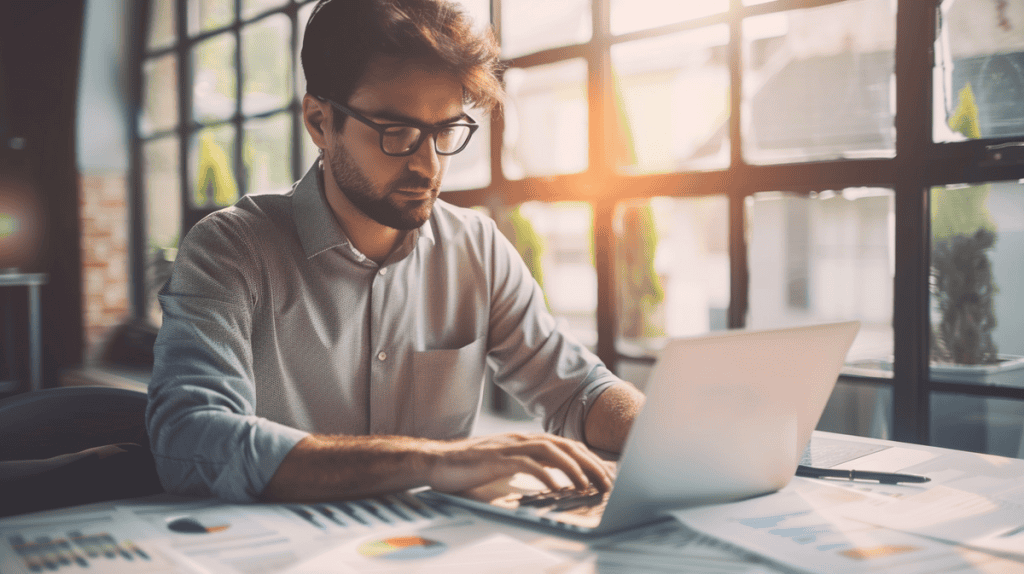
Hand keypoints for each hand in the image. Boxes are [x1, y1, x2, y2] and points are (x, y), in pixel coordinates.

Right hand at [424, 433, 613, 493]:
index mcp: (526, 441)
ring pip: (552, 451)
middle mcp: (521, 439)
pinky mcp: (497, 459)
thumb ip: (527, 466)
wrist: (436, 461)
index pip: (567, 445)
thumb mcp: (505, 465)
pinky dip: (546, 474)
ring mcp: (510, 447)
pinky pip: (527, 464)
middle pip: (566, 445)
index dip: (590, 459)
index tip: (607, 474)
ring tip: (589, 485)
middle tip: (608, 482)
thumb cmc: (469, 467)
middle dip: (591, 463)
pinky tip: (557, 486)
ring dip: (573, 468)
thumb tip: (553, 479)